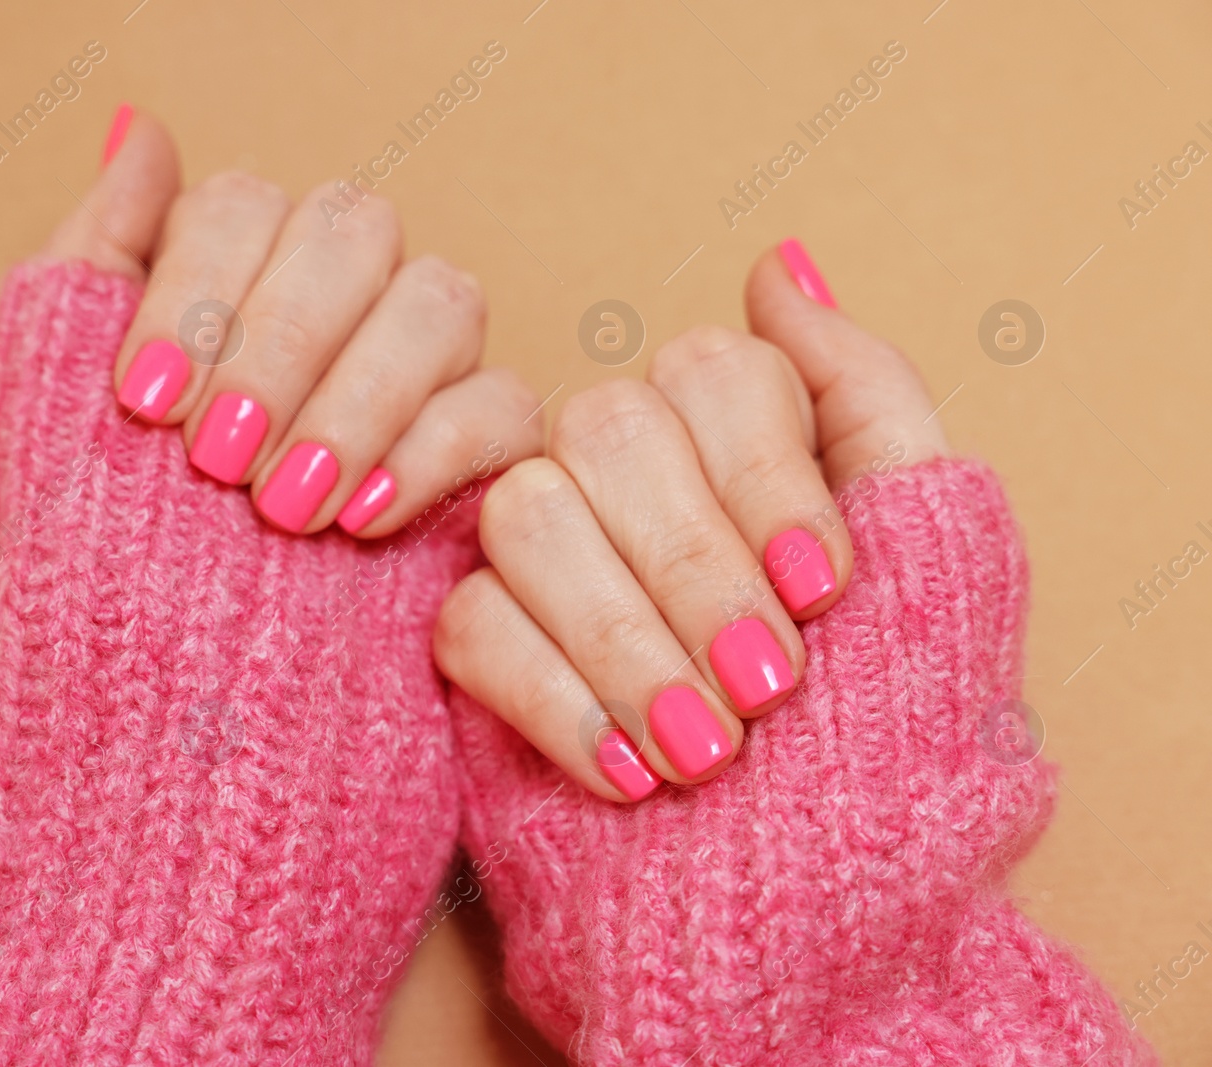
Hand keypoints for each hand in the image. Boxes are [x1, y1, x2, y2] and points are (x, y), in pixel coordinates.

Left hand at [41, 105, 541, 535]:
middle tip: (218, 460)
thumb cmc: (102, 553)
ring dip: (356, 399)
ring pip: (440, 301)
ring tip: (286, 505)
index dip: (198, 292)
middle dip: (279, 346)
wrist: (163, 702)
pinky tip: (361, 518)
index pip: (244, 206)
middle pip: (354, 230)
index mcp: (236, 277)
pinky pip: (503, 407)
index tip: (146, 404)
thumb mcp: (56, 406)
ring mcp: (417, 373)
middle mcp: (336, 304)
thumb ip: (95, 264)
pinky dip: (432, 452)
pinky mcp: (482, 456)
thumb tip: (141, 133)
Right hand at [434, 239, 949, 799]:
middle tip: (770, 684)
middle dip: (695, 566)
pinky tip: (633, 773)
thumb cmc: (888, 746)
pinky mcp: (479, 653)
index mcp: (734, 448)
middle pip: (604, 428)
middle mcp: (630, 485)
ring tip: (709, 749)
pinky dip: (559, 700)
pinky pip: (471, 625)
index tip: (825, 590)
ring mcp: (548, 564)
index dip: (761, 474)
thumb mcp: (934, 558)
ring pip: (527, 515)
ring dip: (628, 640)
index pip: (710, 373)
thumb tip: (778, 265)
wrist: (807, 920)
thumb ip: (864, 397)